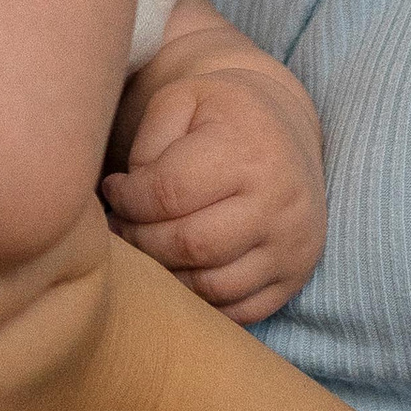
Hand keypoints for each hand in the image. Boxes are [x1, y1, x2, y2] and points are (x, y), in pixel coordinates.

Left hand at [105, 45, 325, 323]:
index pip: (169, 193)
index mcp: (249, 148)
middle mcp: (280, 200)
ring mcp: (293, 244)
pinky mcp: (296, 274)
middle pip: (189, 244)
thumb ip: (148, 144)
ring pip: (212, 285)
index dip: (127, 200)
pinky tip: (181, 269)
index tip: (114, 191)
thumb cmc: (221, 115)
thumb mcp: (181, 100)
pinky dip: (201, 300)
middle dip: (141, 241)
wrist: (286, 128)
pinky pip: (239, 310)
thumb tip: (126, 201)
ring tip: (148, 247)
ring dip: (166, 275)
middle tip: (123, 226)